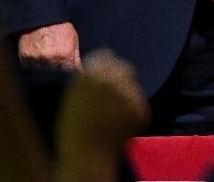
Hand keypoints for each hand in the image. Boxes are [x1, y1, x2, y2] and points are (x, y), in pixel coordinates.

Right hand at [18, 22, 81, 70]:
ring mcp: (37, 59)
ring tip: (47, 56)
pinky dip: (34, 65)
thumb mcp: (73, 38)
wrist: (41, 17)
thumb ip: (76, 56)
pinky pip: (30, 67)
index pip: (69, 72)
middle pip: (55, 74)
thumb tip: (80, 70)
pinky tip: (38, 56)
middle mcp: (51, 58)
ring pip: (42, 72)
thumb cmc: (60, 26)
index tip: (69, 70)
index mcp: (65, 54)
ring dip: (45, 68)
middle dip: (58, 70)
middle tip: (57, 60)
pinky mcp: (25, 57)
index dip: (70, 71)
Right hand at [54, 49, 149, 181]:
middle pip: (122, 67)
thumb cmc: (72, 131)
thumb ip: (86, 79)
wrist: (86, 157)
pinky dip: (133, 111)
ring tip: (112, 116)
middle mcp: (112, 78)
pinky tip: (120, 124)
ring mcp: (129, 92)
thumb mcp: (71, 98)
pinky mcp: (142, 106)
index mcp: (90, 74)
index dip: (103, 67)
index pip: (105, 56)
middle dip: (119, 78)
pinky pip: (140, 103)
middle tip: (112, 95)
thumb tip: (98, 67)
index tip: (103, 76)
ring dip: (127, 94)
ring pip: (133, 85)